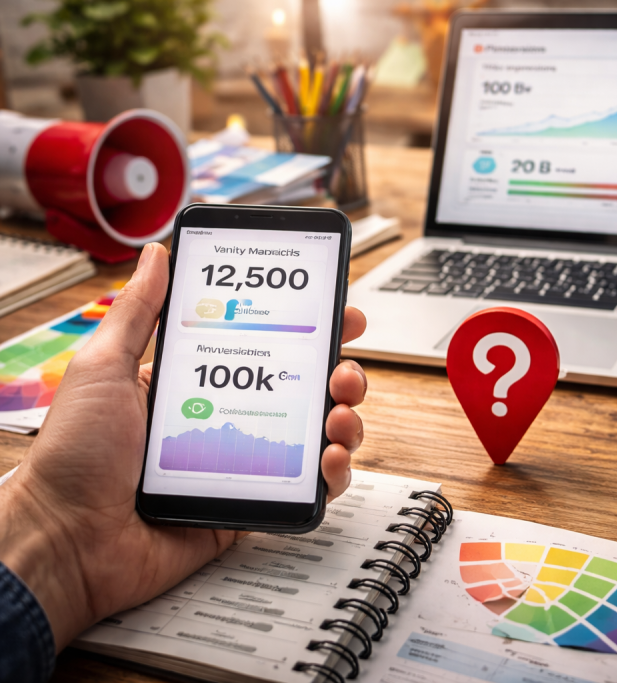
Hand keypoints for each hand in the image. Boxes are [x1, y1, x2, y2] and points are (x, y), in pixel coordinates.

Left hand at [0, 243, 368, 649]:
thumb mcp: (103, 367)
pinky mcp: (252, 505)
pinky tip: (331, 460)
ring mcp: (243, 463)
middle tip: (342, 370)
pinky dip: (335, 474)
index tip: (336, 315)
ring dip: (345, 419)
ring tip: (339, 415)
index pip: (267, 347)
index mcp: (198, 382)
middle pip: (304, 389)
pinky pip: (308, 489)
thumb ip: (137, 312)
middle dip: (340, 373)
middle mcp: (226, 418)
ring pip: (316, 435)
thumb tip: (157, 256)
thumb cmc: (75, 457)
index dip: (309, 331)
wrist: (68, 541)